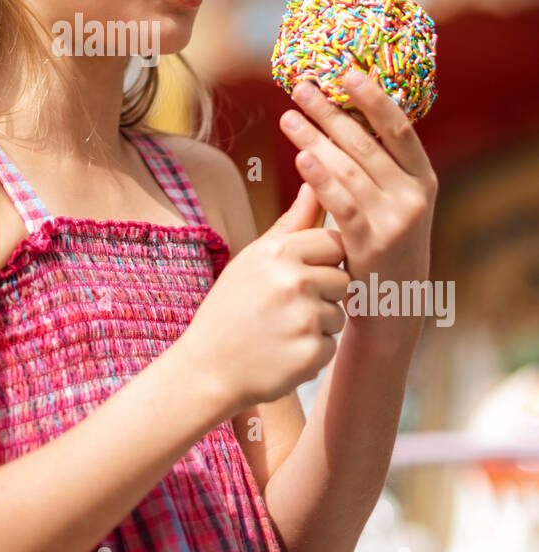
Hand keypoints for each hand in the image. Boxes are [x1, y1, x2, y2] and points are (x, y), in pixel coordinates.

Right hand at [180, 182, 350, 414]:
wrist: (207, 368)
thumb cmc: (231, 308)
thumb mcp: (253, 259)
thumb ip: (290, 223)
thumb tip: (313, 183)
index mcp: (279, 252)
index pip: (335, 242)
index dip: (323, 260)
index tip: (301, 275)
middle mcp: (294, 281)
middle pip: (344, 279)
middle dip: (325, 293)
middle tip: (288, 306)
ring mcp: (305, 318)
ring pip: (339, 314)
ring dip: (319, 325)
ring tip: (280, 329)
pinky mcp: (311, 353)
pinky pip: (331, 346)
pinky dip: (311, 352)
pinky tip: (282, 352)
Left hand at [278, 69, 438, 335]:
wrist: (393, 311)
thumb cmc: (383, 247)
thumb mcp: (392, 205)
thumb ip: (374, 168)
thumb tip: (340, 119)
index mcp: (422, 179)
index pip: (400, 129)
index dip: (374, 98)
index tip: (347, 71)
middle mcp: (414, 196)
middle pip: (366, 143)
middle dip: (330, 112)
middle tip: (300, 88)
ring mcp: (396, 221)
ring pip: (349, 169)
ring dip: (315, 138)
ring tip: (288, 117)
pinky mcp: (372, 245)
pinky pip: (342, 203)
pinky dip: (321, 177)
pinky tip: (300, 157)